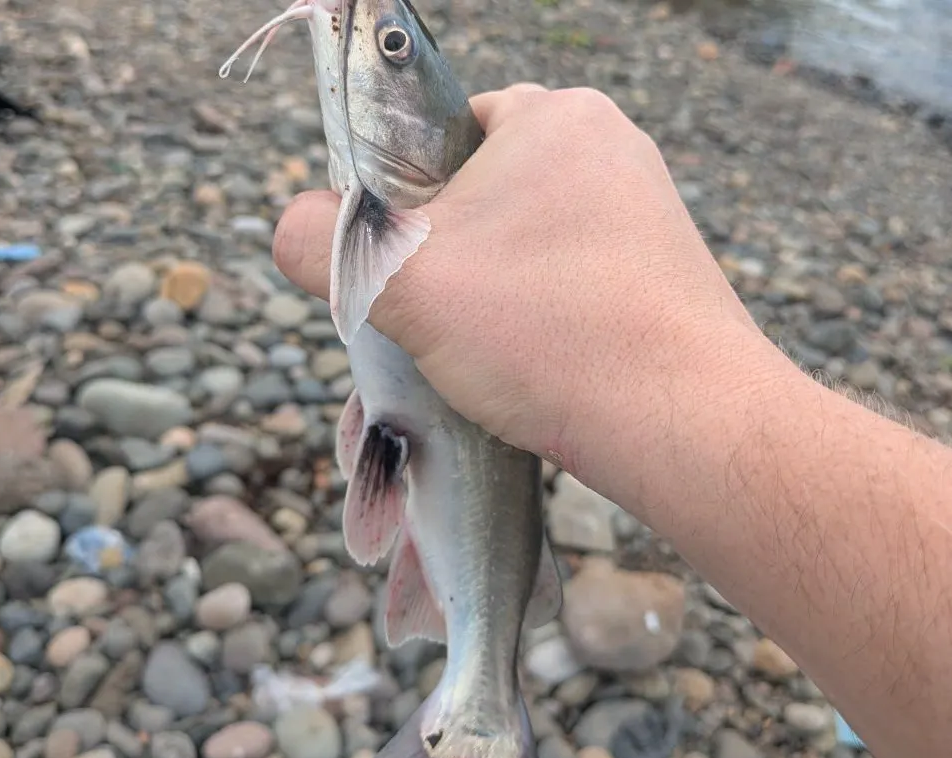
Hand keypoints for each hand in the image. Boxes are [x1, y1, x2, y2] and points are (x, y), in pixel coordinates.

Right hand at [273, 83, 776, 505]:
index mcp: (555, 118)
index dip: (406, 202)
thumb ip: (321, 242)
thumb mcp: (402, 281)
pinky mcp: (663, 282)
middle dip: (447, 268)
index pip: (446, 134)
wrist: (682, 421)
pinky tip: (530, 377)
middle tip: (436, 329)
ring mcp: (646, 219)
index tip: (403, 268)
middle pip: (485, 202)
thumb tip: (293, 229)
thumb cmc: (545, 332)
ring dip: (488, 308)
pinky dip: (539, 330)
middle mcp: (612, 153)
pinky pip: (571, 293)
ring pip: (527, 257)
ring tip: (483, 365)